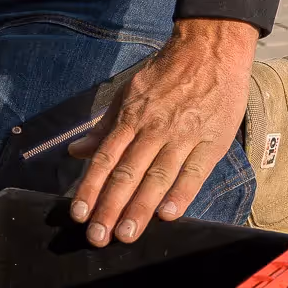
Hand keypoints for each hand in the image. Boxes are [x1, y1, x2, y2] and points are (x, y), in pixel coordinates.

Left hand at [68, 18, 257, 244]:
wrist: (209, 49)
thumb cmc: (166, 74)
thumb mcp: (128, 94)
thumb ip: (105, 126)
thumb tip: (76, 150)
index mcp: (130, 117)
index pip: (104, 159)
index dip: (90, 188)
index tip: (79, 213)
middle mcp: (153, 128)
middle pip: (127, 173)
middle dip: (110, 208)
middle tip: (98, 238)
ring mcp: (183, 135)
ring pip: (157, 177)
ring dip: (140, 208)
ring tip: (127, 234)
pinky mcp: (211, 141)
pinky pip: (194, 171)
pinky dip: (181, 194)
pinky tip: (168, 215)